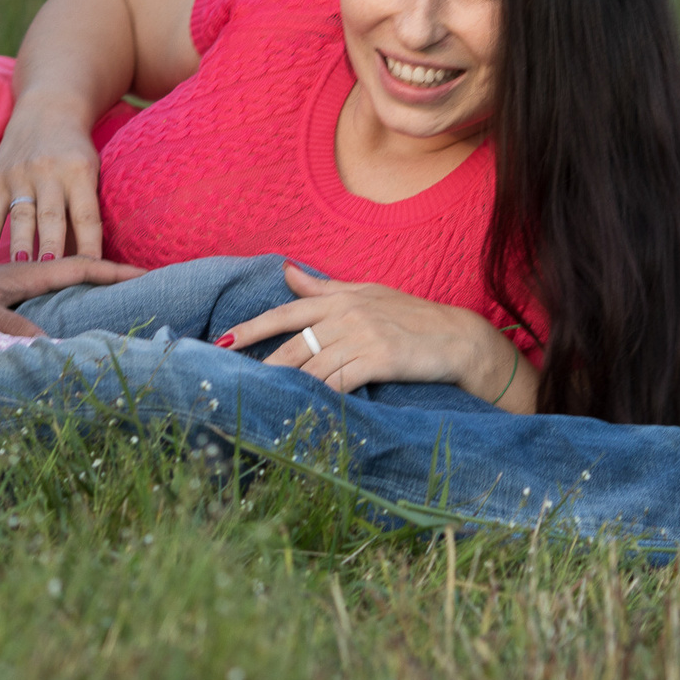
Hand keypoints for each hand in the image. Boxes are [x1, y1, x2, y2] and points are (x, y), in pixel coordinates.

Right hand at [0, 93, 105, 262]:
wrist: (48, 109)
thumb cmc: (75, 153)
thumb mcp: (90, 173)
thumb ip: (84, 211)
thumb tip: (88, 260)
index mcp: (79, 173)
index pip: (86, 215)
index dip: (90, 244)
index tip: (93, 271)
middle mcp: (49, 173)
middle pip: (51, 216)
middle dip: (51, 245)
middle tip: (52, 272)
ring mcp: (20, 175)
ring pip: (21, 215)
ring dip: (20, 244)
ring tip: (20, 269)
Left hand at [0, 255, 141, 337]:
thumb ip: (6, 322)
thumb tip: (47, 344)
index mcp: (25, 273)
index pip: (78, 268)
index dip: (113, 270)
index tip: (145, 273)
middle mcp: (26, 273)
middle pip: (80, 271)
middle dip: (115, 274)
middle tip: (149, 283)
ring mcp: (17, 280)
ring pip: (66, 278)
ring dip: (95, 281)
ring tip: (124, 293)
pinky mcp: (7, 290)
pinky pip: (49, 288)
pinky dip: (71, 291)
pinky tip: (76, 304)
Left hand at [211, 264, 535, 409]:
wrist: (457, 338)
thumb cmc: (411, 317)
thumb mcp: (367, 293)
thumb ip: (324, 288)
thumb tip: (286, 270)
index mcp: (340, 298)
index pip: (286, 312)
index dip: (252, 329)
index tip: (222, 343)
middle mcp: (346, 314)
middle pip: (292, 344)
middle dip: (261, 366)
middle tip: (234, 385)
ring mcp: (362, 336)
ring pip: (312, 366)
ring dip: (287, 387)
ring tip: (263, 403)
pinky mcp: (378, 359)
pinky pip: (339, 381)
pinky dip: (319, 396)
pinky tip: (304, 409)